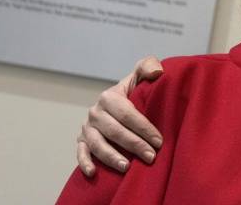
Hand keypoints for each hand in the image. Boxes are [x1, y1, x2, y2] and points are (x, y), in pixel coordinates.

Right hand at [76, 56, 164, 176]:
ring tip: (127, 167)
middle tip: (151, 157)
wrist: (116, 103)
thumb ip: (148, 67)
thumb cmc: (133, 91)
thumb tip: (157, 72)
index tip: (159, 141)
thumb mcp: (140, 76)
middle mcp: (95, 112)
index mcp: (109, 96)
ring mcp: (87, 127)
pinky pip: (81, 152)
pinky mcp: (81, 140)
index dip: (144, 128)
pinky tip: (93, 173)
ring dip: (112, 157)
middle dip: (134, 145)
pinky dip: (85, 162)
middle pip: (114, 131)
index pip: (127, 114)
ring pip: (97, 144)